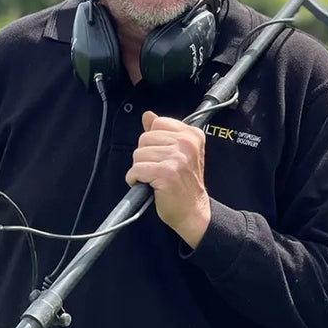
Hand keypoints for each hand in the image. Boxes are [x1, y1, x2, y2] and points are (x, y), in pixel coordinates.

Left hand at [125, 111, 210, 248]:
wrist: (193, 211)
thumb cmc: (185, 184)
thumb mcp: (180, 152)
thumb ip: (163, 132)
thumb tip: (148, 115)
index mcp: (192, 135)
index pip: (157, 123)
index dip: (153, 140)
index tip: (161, 154)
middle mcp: (187, 144)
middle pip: (145, 138)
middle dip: (145, 155)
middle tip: (157, 168)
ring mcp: (177, 158)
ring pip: (138, 154)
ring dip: (140, 168)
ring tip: (154, 177)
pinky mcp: (165, 173)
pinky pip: (136, 170)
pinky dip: (134, 179)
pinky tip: (146, 184)